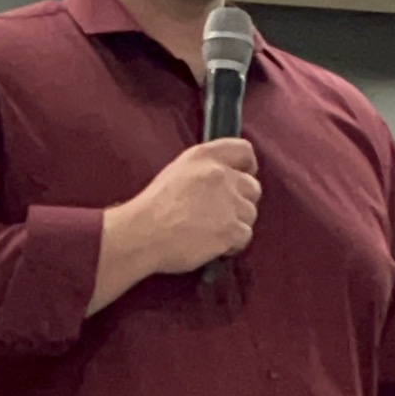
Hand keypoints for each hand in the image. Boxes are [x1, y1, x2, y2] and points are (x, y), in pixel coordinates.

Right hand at [132, 137, 261, 274]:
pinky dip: (232, 244)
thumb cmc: (152, 208)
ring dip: (236, 224)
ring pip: (250, 214)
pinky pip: (245, 236)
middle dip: (242, 202)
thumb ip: (205, 170)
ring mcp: (228, 202)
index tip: (244, 177)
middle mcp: (220, 175)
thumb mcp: (177, 172)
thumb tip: (226, 181)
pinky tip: (213, 245)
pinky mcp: (230, 229)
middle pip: (253, 187)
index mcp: (204, 156)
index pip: (244, 150)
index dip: (248, 166)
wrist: (141, 234)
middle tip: (222, 214)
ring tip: (212, 232)